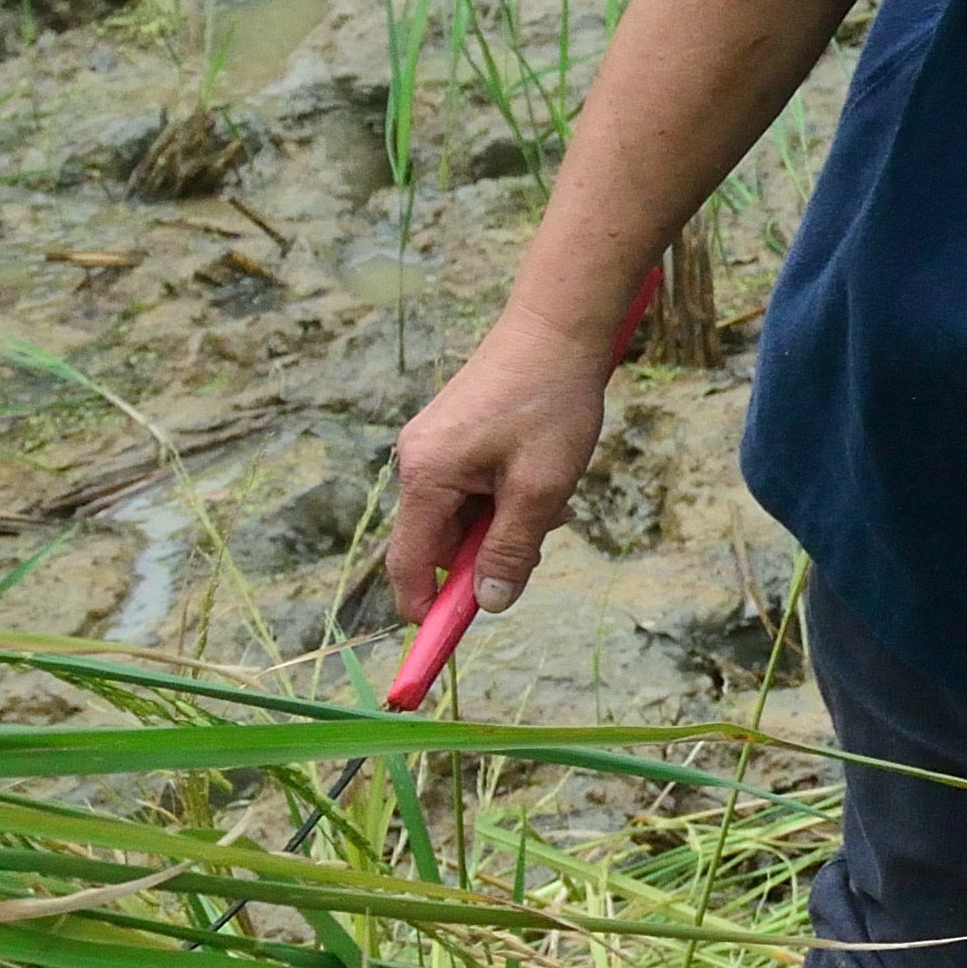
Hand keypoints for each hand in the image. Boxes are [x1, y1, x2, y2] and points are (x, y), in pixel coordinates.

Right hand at [380, 295, 630, 618]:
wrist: (558, 326)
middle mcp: (416, 462)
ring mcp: (432, 445)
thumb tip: (489, 604)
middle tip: (539, 532)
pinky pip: (471, 487)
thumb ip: (511, 549)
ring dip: (504, 521)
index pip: (408, 564)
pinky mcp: (452, 434)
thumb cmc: (551, 402)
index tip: (444, 641)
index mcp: (426, 478)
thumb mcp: (541, 487)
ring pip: (462, 515)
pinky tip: (542, 471)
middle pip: (436, 541)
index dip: (424, 608)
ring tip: (551, 488)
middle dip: (485, 553)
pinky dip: (505, 495)